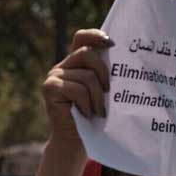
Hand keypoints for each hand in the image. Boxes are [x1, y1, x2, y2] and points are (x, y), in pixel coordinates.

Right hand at [42, 29, 112, 143]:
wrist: (76, 139)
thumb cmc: (93, 114)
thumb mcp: (102, 89)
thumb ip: (105, 72)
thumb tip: (126, 56)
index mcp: (75, 62)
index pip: (82, 37)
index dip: (96, 36)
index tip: (112, 45)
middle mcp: (62, 66)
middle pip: (86, 53)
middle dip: (103, 72)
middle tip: (109, 91)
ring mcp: (53, 76)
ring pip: (86, 75)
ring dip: (97, 96)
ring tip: (99, 111)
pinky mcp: (49, 88)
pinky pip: (77, 89)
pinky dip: (86, 103)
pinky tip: (86, 114)